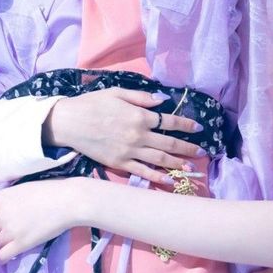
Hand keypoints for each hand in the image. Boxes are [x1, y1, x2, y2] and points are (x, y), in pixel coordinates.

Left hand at [0, 179, 82, 262]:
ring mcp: (9, 230)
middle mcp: (0, 214)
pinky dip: (2, 257)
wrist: (69, 200)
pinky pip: (1, 256)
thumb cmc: (50, 190)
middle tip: (4, 231)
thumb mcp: (22, 187)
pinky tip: (8, 254)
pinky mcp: (20, 244)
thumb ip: (7, 198)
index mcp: (0, 197)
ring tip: (7, 244)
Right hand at [43, 87, 204, 184]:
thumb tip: (163, 100)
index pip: (169, 121)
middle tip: (202, 151)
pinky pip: (142, 172)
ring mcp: (129, 152)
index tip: (198, 127)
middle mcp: (138, 135)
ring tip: (191, 167)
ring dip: (178, 164)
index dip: (186, 124)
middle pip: (169, 143)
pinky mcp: (119, 163)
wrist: (69, 122)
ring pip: (159, 160)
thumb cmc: (92, 103)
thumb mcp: (117, 92)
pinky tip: (169, 180)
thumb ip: (142, 97)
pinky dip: (157, 177)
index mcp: (139, 116)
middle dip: (187, 147)